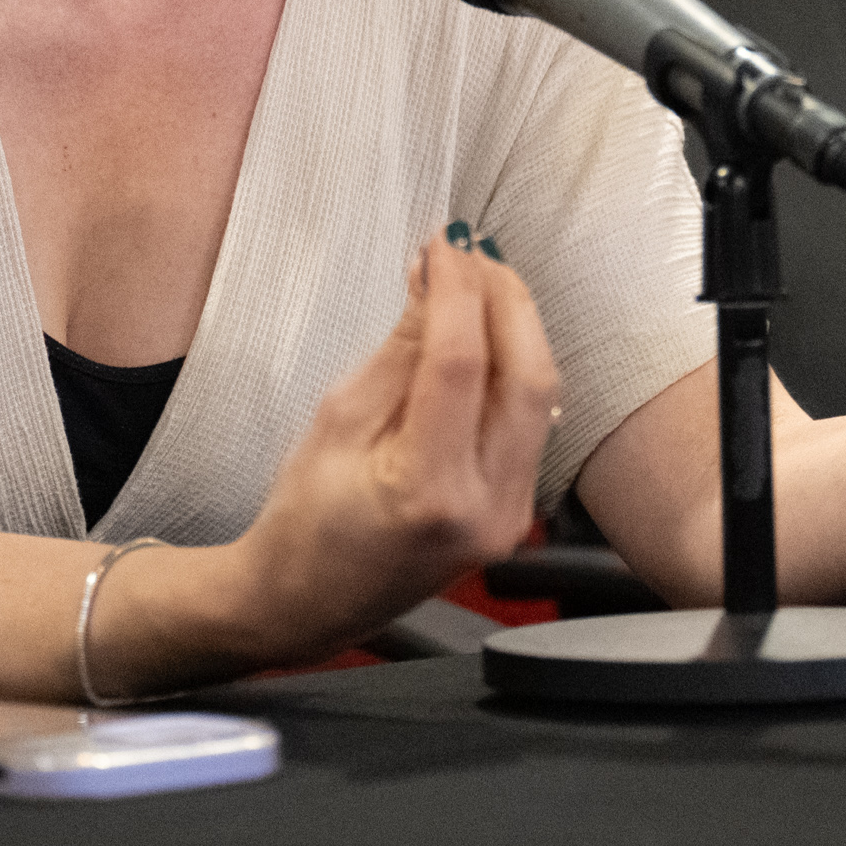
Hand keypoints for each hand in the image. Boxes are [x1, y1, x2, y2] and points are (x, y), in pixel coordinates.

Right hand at [223, 226, 558, 660]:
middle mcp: (484, 507)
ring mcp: (509, 516)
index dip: (457, 289)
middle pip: (527, 376)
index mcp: (427, 490)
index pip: (461, 363)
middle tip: (472, 253)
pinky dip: (514, 368)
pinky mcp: (516, 512)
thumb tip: (436, 277)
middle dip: (505, 300)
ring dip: (517, 329)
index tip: (445, 244)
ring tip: (477, 283)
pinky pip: (533, 422)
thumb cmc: (304, 518)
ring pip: (542, 396)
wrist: (305, 601)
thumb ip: (399, 348)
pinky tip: (486, 336)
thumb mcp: (337, 417)